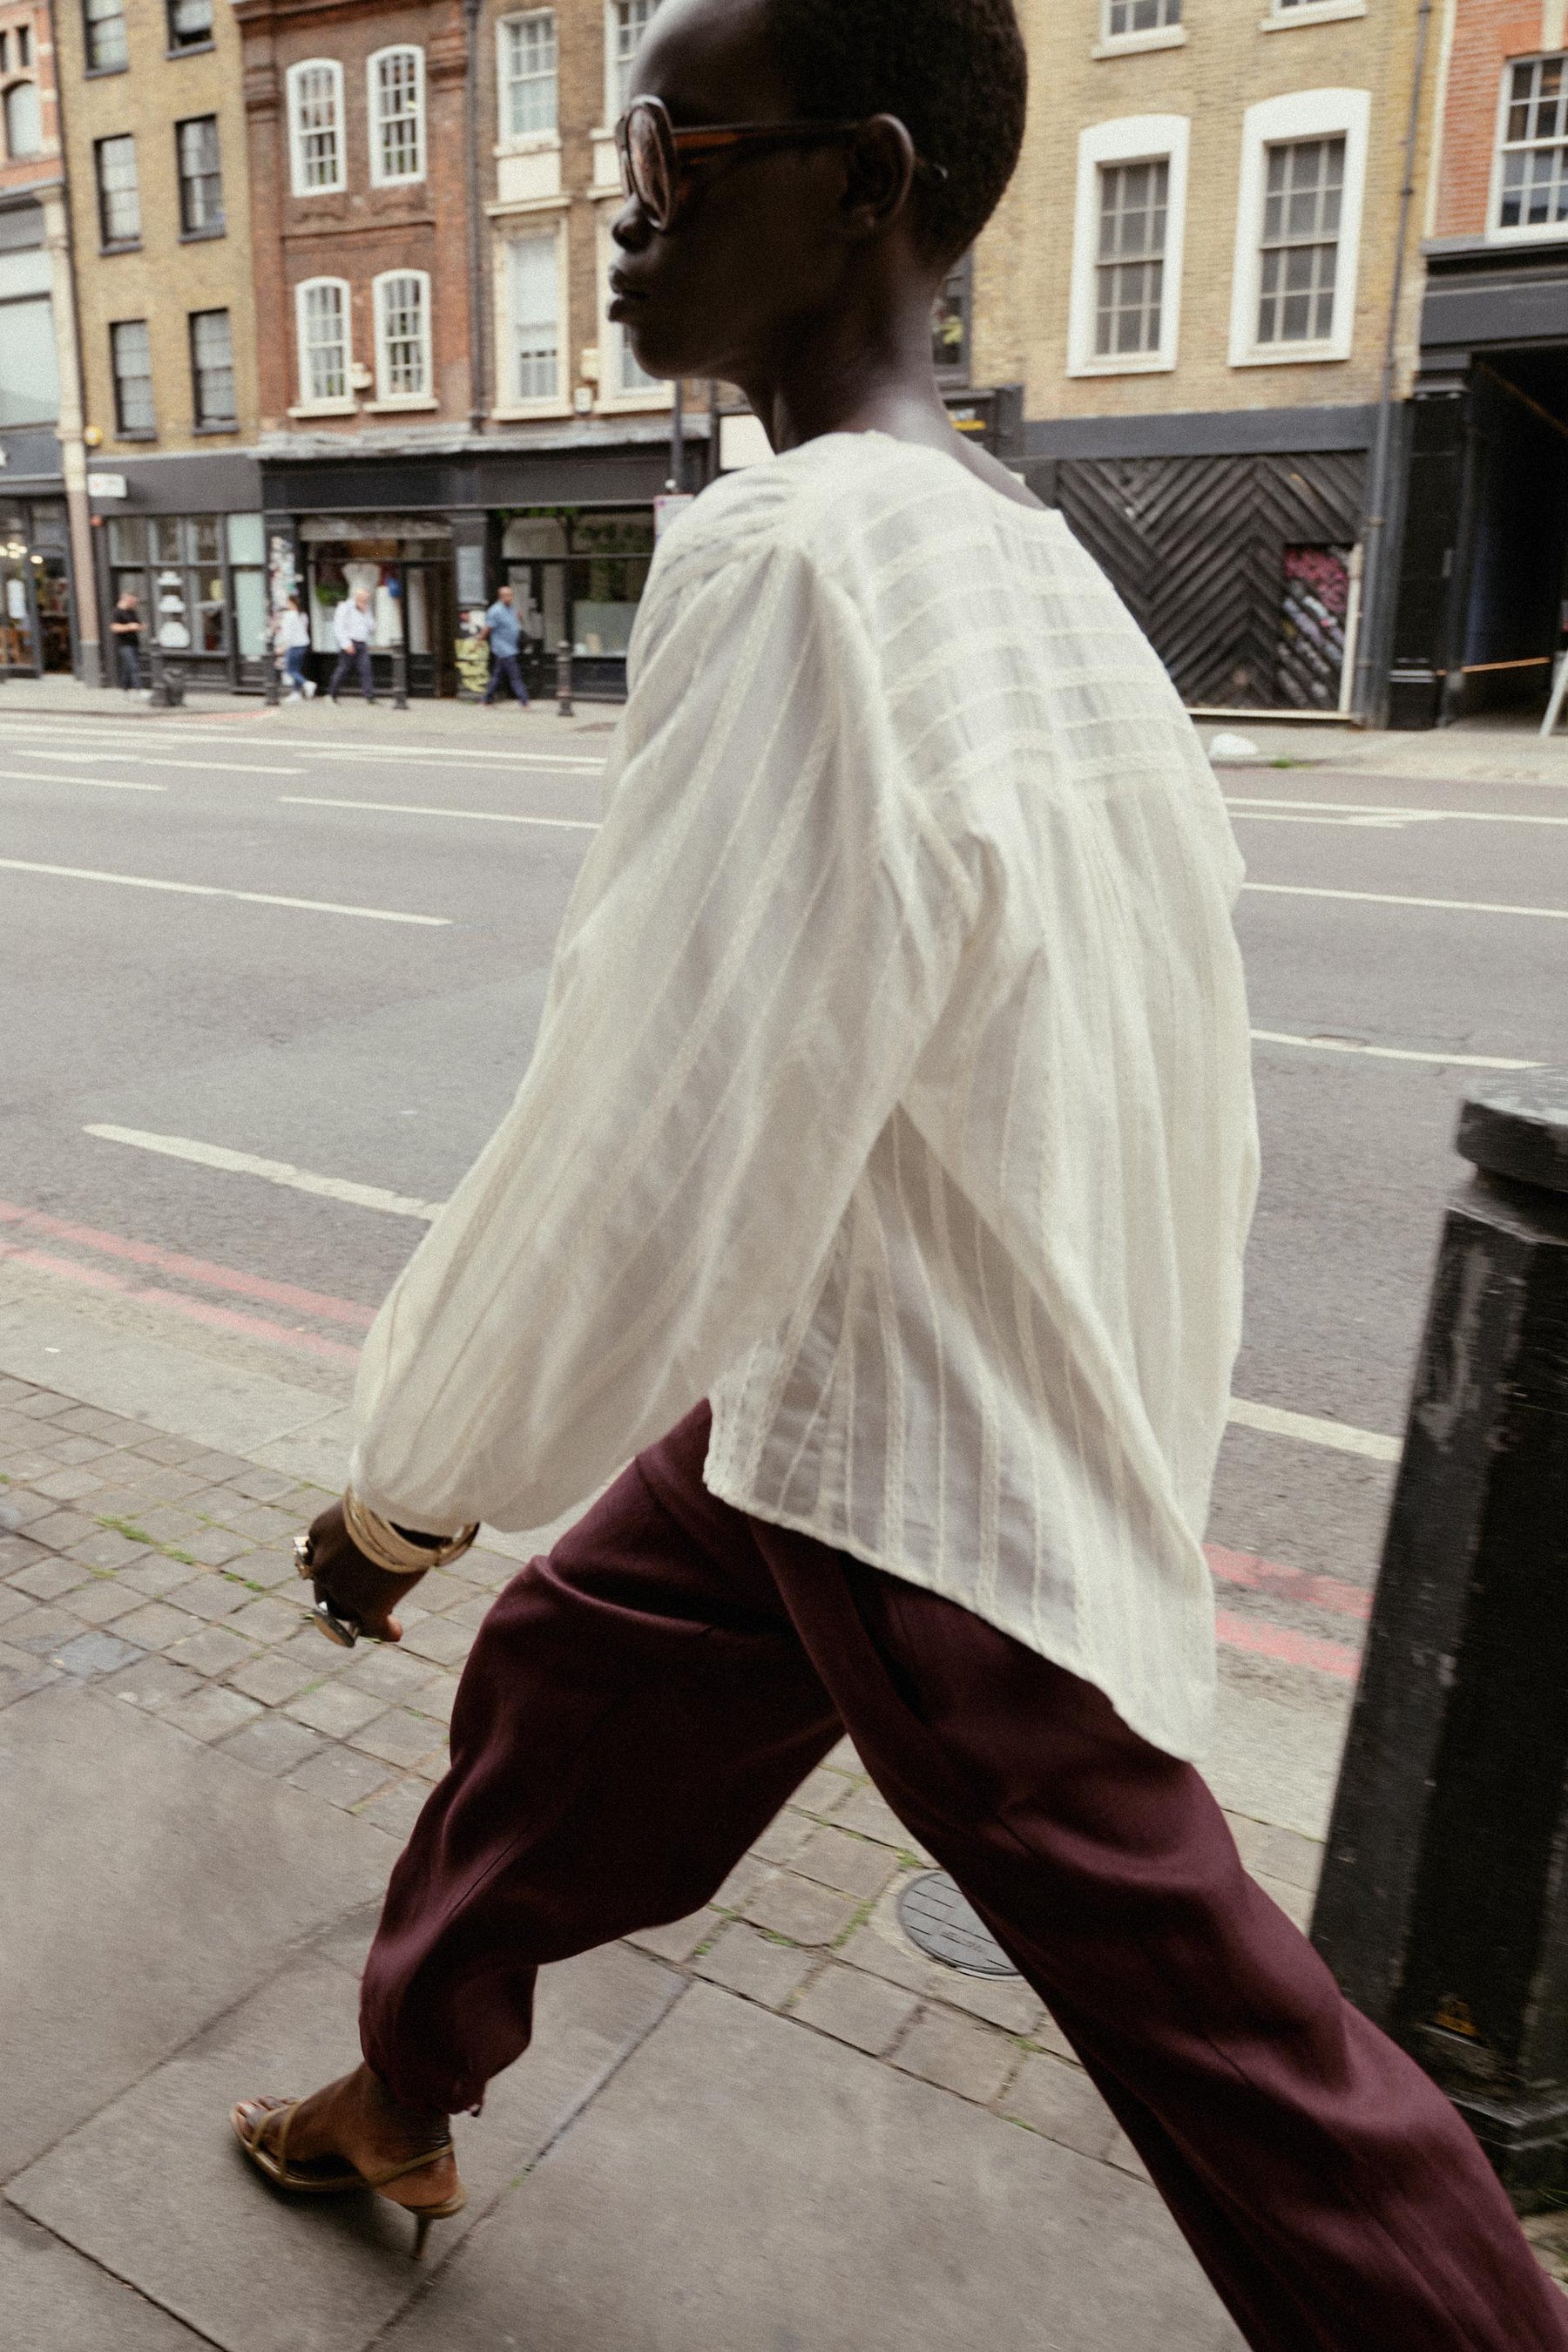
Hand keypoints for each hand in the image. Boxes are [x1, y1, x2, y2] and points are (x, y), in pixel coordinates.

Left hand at [301, 1501, 427, 1642]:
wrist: (404, 1511)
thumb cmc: (393, 1498)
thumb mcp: (365, 1504)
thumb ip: (360, 1522)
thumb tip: (381, 1530)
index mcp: (319, 1534)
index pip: (322, 1559)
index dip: (336, 1568)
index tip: (352, 1572)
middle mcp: (323, 1565)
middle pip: (326, 1591)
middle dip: (342, 1598)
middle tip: (362, 1601)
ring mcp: (342, 1588)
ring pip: (346, 1612)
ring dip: (361, 1615)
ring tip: (382, 1616)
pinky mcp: (368, 1606)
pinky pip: (374, 1625)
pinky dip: (384, 1629)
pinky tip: (395, 1630)